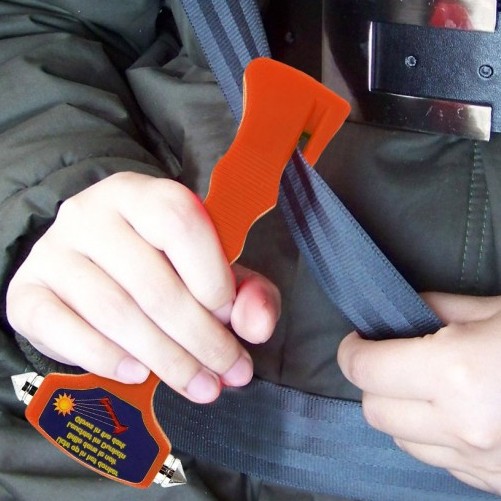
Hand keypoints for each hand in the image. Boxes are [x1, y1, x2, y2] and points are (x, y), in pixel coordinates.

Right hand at [7, 172, 280, 403]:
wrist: (89, 263)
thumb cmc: (160, 263)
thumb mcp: (211, 268)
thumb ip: (246, 290)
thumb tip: (256, 325)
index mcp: (142, 194)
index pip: (178, 221)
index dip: (211, 276)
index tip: (230, 318)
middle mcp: (91, 213)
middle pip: (152, 282)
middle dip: (200, 338)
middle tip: (229, 372)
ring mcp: (53, 251)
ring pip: (115, 311)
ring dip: (165, 358)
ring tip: (199, 385)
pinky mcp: (27, 292)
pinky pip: (62, 330)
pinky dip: (105, 358)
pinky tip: (138, 373)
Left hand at [337, 292, 500, 493]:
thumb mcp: (500, 310)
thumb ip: (441, 307)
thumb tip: (404, 309)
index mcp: (456, 375)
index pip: (366, 369)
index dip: (353, 351)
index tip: (358, 339)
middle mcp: (462, 427)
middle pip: (375, 411)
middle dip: (373, 382)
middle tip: (388, 358)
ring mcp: (482, 464)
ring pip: (402, 442)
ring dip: (400, 412)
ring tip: (422, 386)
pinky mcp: (498, 484)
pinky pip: (440, 462)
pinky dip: (432, 437)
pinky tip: (455, 414)